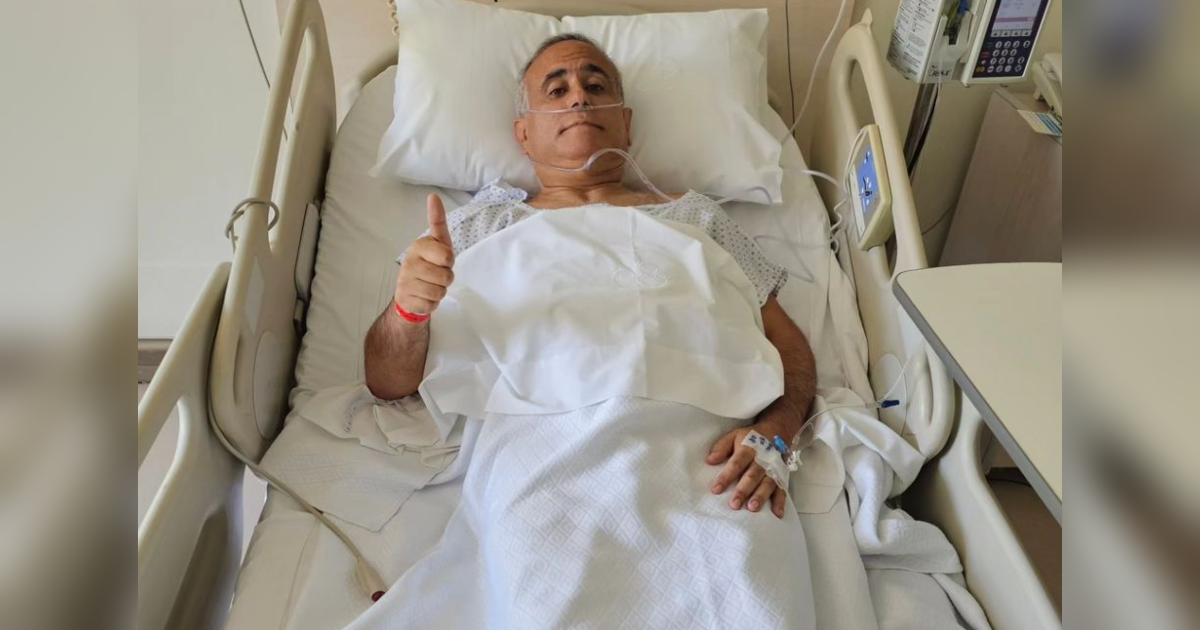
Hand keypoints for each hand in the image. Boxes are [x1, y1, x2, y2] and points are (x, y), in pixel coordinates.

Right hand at [394, 194, 454, 321]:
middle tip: (436, 274)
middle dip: (446, 278)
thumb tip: (433, 195)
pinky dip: (432, 303)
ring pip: (440, 292)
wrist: (410, 290)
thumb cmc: (430, 263)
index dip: (449, 261)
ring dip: (440, 291)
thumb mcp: (438, 242)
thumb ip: (437, 221)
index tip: (441, 259)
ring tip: (430, 285)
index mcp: (418, 246)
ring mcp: (405, 282)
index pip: (448, 257)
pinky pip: (432, 305)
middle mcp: (409, 263)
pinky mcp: (406, 300)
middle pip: (447, 277)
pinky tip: (423, 296)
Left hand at [707, 421, 788, 518]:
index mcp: (748, 449)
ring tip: (752, 508)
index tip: (716, 489)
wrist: (776, 430)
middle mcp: (762, 460)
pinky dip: (780, 502)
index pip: (736, 464)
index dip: (726, 476)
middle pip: (752, 476)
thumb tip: (709, 460)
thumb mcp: (733, 436)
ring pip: (767, 484)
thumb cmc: (750, 437)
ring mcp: (773, 469)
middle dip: (743, 490)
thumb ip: (721, 448)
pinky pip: (782, 489)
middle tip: (734, 504)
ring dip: (761, 496)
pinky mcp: (781, 476)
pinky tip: (777, 513)